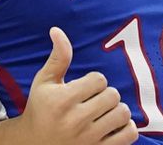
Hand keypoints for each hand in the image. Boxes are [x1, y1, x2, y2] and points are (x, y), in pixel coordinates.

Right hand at [15, 27, 137, 143]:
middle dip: (106, 94)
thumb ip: (57, 57)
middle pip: (112, 95)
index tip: (85, 87)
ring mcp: (88, 139)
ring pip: (122, 113)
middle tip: (94, 99)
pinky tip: (114, 125)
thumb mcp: (44, 81)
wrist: (33, 144)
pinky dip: (127, 127)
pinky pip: (129, 135)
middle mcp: (76, 121)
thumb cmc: (41, 108)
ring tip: (105, 111)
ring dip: (117, 109)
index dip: (95, 80)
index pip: (99, 80)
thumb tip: (57, 30)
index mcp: (62, 100)